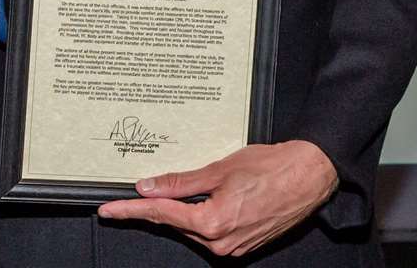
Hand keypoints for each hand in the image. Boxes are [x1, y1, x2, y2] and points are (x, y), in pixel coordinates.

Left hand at [96, 140, 338, 256]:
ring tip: (161, 194)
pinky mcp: (243, 244)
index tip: (109, 211)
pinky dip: (196, 217)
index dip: (131, 210)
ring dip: (176, 213)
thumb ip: (180, 182)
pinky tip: (191, 203)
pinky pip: (209, 232)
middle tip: (122, 203)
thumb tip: (149, 186)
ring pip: (191, 229)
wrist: (308, 176)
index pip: (160, 215)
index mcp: (212, 223)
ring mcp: (234, 247)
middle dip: (150, 210)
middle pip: (174, 223)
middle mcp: (222, 242)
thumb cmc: (270, 168)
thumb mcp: (218, 170)